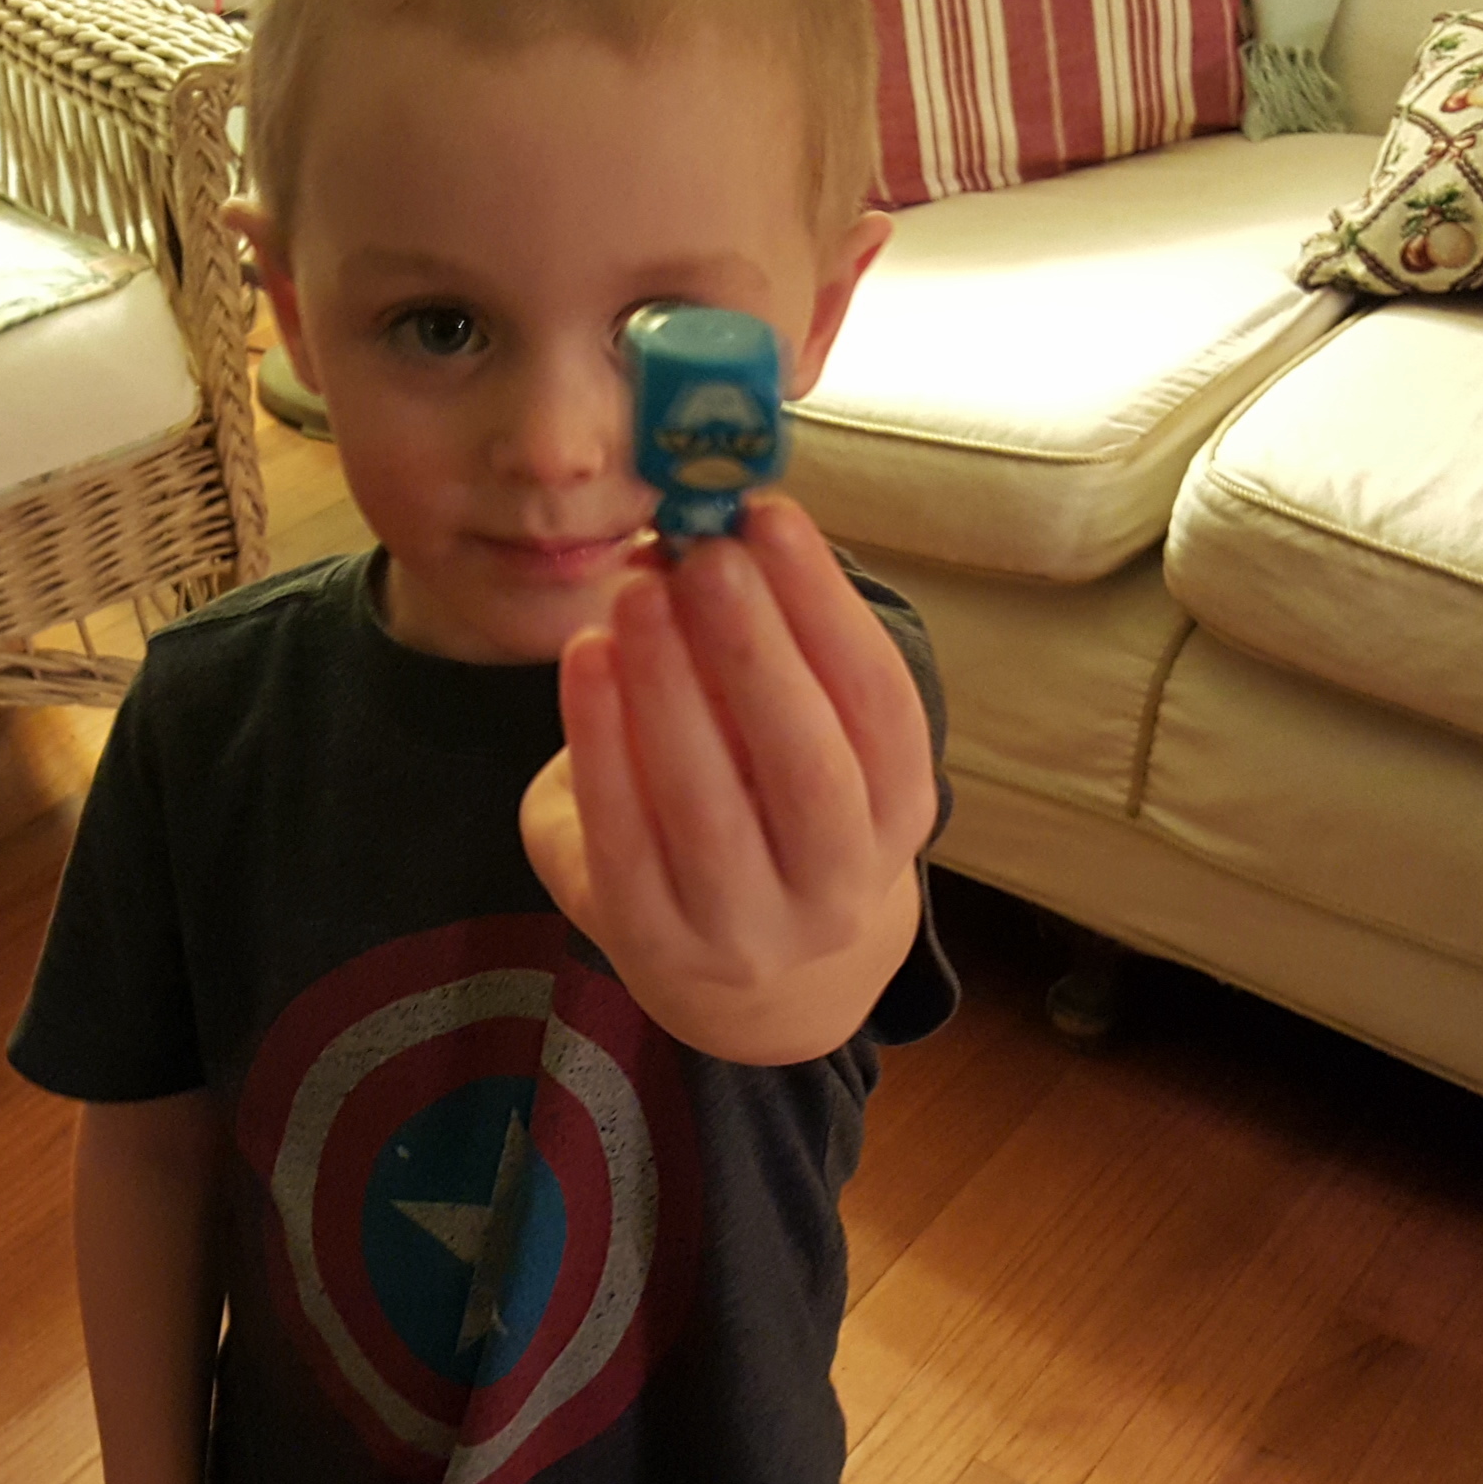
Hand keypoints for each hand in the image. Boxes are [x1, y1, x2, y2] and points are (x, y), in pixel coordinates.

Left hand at [520, 496, 936, 1064]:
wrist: (740, 966)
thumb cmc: (764, 807)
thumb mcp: (794, 736)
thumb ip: (759, 651)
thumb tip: (685, 546)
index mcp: (898, 815)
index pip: (879, 707)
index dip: (828, 608)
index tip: (772, 517)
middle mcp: (837, 884)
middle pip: (806, 766)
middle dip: (754, 649)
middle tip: (705, 555)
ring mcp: (747, 928)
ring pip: (711, 809)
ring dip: (670, 690)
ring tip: (635, 594)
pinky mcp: (654, 943)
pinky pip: (624, 841)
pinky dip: (601, 745)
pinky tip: (584, 660)